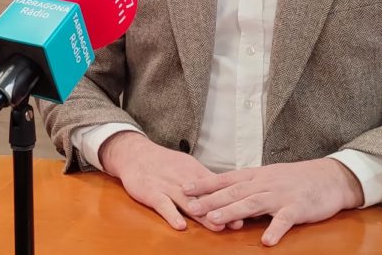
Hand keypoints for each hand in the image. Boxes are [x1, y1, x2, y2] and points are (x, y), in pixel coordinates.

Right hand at [99, 132, 242, 231]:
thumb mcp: (187, 167)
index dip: (231, 198)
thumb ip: (205, 181)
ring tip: (216, 227)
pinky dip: (172, 215)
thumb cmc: (164, 163)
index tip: (246, 209)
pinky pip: (163, 205)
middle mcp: (184, 179)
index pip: (216, 186)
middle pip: (205, 196)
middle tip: (237, 222)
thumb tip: (228, 192)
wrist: (135, 153)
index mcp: (194, 171)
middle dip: (222, 210)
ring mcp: (167, 186)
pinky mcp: (152, 193)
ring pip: (188, 202)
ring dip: (203, 215)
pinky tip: (180, 225)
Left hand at [182, 158, 363, 245]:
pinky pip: (285, 219)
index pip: (225, 178)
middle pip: (234, 191)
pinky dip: (275, 229)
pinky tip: (266, 241)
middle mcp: (265, 183)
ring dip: (233, 212)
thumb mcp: (267, 178)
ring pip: (253, 203)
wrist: (329, 177)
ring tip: (215, 221)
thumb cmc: (295, 179)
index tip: (184, 188)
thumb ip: (246, 187)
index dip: (204, 183)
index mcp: (256, 175)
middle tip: (190, 207)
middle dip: (211, 200)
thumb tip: (221, 196)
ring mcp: (281, 195)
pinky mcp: (298, 207)